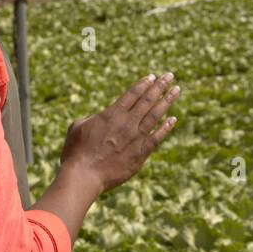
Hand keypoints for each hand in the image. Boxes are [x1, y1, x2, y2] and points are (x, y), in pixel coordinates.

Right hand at [61, 72, 179, 193]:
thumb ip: (93, 118)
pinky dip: (166, 127)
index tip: (152, 77)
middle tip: (169, 76)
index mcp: (111, 114)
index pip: (132, 94)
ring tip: (176, 90)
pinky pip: (157, 137)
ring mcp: (136, 138)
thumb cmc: (76, 152)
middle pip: (147, 100)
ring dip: (167, 101)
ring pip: (156, 115)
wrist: (84, 175)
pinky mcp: (141, 153)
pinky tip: (173, 119)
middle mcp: (126, 123)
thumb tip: (100, 118)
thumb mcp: (78, 127)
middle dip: (160, 86)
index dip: (143, 84)